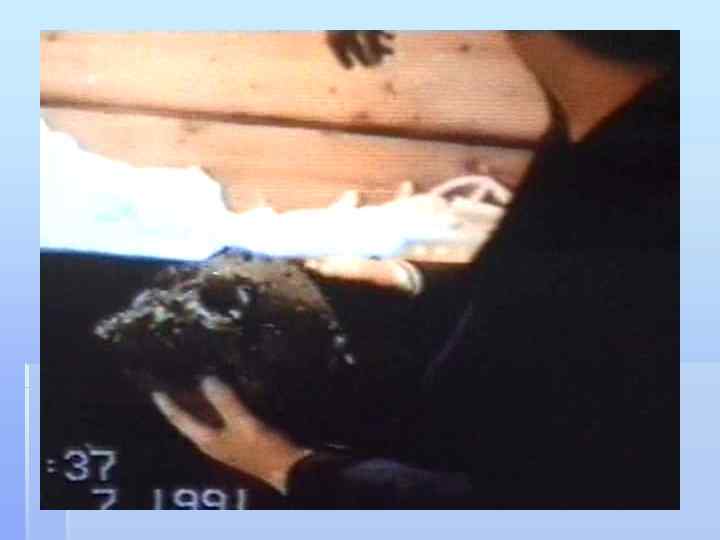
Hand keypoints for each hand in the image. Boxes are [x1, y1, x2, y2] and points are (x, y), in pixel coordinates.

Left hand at [151, 376, 311, 493]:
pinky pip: (224, 417)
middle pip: (193, 418)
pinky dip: (221, 404)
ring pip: (209, 417)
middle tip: (177, 378)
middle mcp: (213, 441)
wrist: (288, 469)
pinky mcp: (242, 437)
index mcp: (207, 440)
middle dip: (185, 400)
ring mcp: (227, 441)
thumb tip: (205, 379)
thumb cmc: (262, 448)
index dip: (168, 405)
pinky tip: (228, 391)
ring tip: (198, 380)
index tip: (156, 390)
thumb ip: (225, 402)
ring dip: (203, 401)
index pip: (181, 420)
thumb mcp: (243, 423)